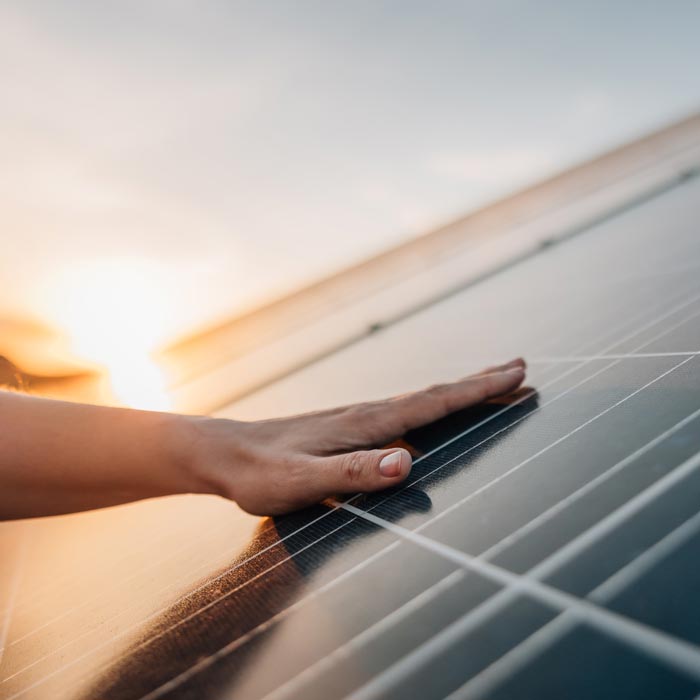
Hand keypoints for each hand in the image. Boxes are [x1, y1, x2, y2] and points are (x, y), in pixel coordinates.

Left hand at [186, 358, 525, 514]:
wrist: (223, 454)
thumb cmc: (259, 473)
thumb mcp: (302, 481)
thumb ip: (353, 473)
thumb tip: (407, 461)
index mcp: (364, 424)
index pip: (432, 403)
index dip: (476, 390)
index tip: (515, 374)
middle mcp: (365, 414)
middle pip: (434, 395)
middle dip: (479, 383)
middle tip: (520, 368)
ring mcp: (356, 419)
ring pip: (419, 401)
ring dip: (458, 392)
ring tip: (489, 384)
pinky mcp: (346, 428)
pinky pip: (401, 413)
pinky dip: (429, 406)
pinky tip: (427, 413)